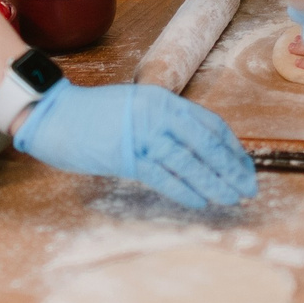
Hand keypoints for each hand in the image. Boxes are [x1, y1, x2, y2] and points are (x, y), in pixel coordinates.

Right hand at [13, 80, 255, 208]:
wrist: (55, 115)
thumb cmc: (94, 115)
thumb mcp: (136, 107)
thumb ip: (164, 123)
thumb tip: (196, 150)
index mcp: (163, 100)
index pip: (210, 125)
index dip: (231, 148)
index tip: (244, 166)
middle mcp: (158, 114)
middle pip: (206, 144)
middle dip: (231, 168)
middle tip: (248, 187)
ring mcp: (143, 135)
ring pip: (189, 163)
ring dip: (214, 183)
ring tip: (231, 198)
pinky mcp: (127, 157)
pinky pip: (164, 178)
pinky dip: (185, 191)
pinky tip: (201, 202)